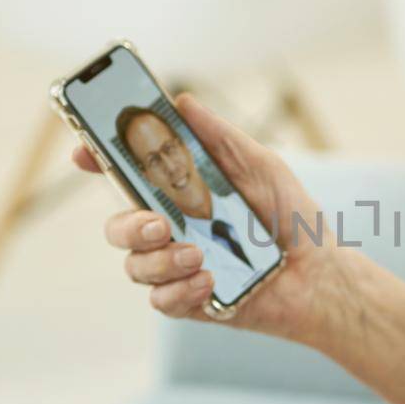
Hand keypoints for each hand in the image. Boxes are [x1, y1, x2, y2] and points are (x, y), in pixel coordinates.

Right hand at [74, 93, 404, 403]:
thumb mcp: (262, 167)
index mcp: (182, 192)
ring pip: (135, 266)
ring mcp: (177, 266)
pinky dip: (181, 290)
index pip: (127, 175)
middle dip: (129, 225)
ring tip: (200, 256)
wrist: (320, 274)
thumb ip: (220, 138)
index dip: (98, 160)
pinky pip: (161, 300)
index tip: (84, 152)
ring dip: (162, 261)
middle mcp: (172, 229)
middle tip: (161, 224)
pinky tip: (210, 282)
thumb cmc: (292, 217)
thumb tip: (181, 101)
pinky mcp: (189, 302)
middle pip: (119, 226)